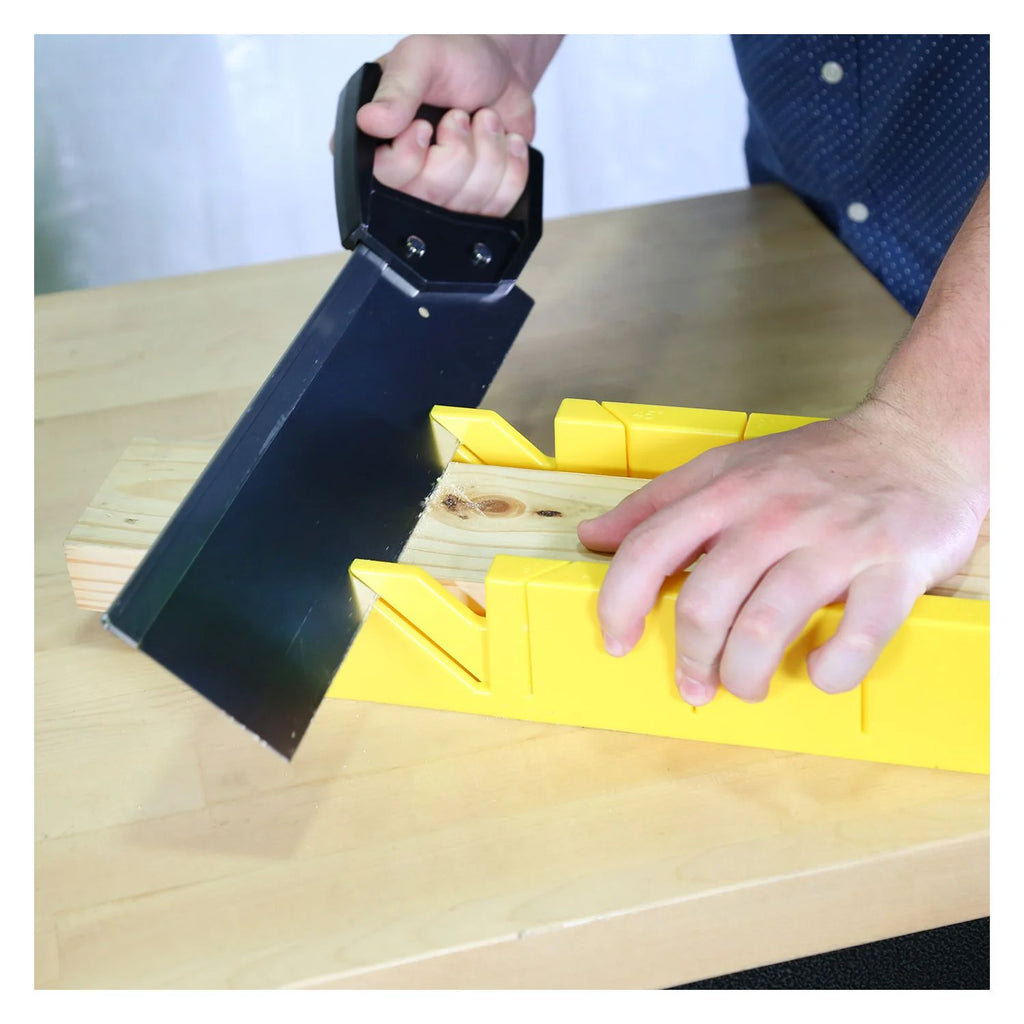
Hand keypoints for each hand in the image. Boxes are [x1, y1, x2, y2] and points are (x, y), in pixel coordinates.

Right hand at [349, 35, 558, 216]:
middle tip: (460, 116)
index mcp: (378, 142)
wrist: (503, 68)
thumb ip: (396, 89)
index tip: (425, 125)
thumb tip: (369, 122)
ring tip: (485, 122)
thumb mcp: (422, 57)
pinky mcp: (479, 204)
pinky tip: (504, 142)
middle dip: (459, 150)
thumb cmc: (458, 60)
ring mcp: (445, 196)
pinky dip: (511, 167)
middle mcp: (407, 177)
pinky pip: (498, 206)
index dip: (410, 156)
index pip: (383, 179)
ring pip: (467, 203)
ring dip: (489, 153)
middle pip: (429, 197)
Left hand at [577, 400, 987, 705]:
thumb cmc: (814, 464)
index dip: (620, 604)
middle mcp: (775, 515)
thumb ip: (657, 503)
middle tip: (697, 683)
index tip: (618, 642)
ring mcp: (835, 541)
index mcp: (727, 491)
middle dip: (692, 659)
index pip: (649, 549)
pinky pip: (858, 635)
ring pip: (767, 626)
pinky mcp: (895, 567)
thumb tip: (593, 537)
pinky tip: (821, 673)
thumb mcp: (726, 467)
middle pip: (706, 604)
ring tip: (747, 685)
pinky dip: (833, 669)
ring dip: (747, 674)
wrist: (918, 440)